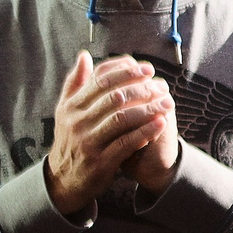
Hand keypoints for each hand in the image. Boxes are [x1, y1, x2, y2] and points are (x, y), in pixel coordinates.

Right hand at [44, 52, 176, 215]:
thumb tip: (85, 56)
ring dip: (148, 108)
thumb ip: (76, 83)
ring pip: (122, 119)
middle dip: (142, 89)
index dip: (126, 72)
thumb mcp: (66, 110)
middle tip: (162, 85)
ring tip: (168, 102)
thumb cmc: (71, 138)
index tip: (148, 68)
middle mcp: (77, 122)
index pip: (100, 81)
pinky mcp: (101, 161)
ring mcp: (88, 142)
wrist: (65, 177)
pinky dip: (145, 132)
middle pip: (114, 98)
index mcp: (71, 106)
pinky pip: (127, 143)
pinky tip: (162, 123)